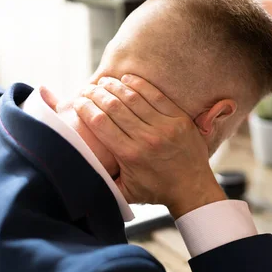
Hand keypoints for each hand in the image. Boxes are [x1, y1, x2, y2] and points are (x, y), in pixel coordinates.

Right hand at [73, 74, 225, 218]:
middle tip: (88, 88)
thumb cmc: (156, 190)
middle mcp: (146, 138)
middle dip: (96, 94)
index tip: (78, 102)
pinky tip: (127, 79)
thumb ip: (103, 181)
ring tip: (104, 81)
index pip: (100, 123)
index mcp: (129, 155)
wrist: (193, 189)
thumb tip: (80, 173)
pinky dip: (139, 85)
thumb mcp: (125, 192)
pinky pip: (156, 95)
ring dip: (115, 86)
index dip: (85, 108)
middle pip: (114, 107)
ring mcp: (165, 126)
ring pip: (133, 98)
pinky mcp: (180, 119)